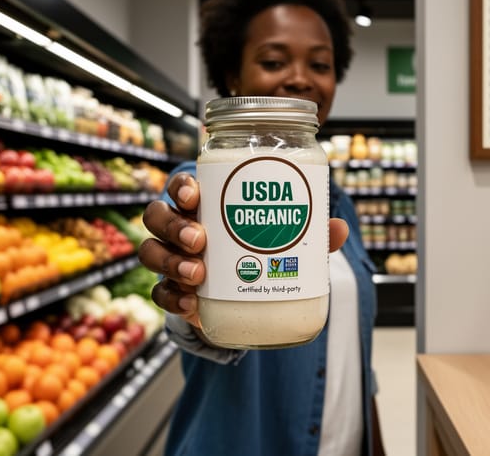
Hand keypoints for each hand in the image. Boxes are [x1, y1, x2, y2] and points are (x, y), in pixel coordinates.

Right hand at [138, 172, 348, 328]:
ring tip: (198, 274)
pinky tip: (190, 304)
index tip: (196, 195)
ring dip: (169, 262)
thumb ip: (308, 234)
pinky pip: (160, 294)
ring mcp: (172, 260)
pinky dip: (172, 299)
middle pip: (156, 216)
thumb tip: (338, 227)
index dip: (181, 186)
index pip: (181, 186)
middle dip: (174, 226)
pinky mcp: (174, 292)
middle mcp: (180, 228)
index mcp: (204, 205)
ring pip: (151, 252)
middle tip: (199, 240)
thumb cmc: (260, 251)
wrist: (244, 296)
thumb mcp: (286, 241)